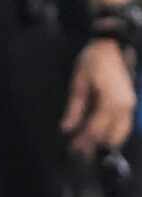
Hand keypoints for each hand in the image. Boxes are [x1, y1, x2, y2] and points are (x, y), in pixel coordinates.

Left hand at [61, 37, 136, 154]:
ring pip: (120, 132)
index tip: (72, 150)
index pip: (95, 130)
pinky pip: (124, 124)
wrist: (113, 44)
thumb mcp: (79, 83)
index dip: (83, 142)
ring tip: (88, 146)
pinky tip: (101, 135)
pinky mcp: (130, 101)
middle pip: (109, 135)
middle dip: (93, 145)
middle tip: (78, 152)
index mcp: (110, 102)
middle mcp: (124, 106)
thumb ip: (74, 108)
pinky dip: (113, 132)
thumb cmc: (94, 60)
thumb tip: (67, 128)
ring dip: (104, 140)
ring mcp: (130, 104)